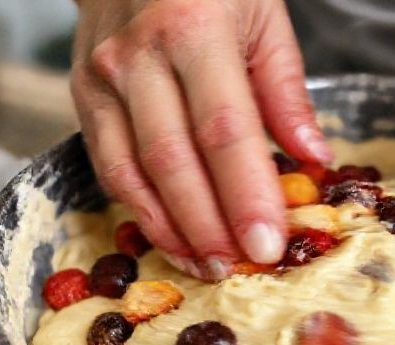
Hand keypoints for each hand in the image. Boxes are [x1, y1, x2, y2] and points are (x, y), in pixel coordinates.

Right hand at [70, 0, 332, 279]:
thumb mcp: (264, 16)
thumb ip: (285, 91)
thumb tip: (313, 158)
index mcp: (195, 28)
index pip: (224, 129)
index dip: (246, 194)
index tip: (267, 244)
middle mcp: (139, 56)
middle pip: (173, 161)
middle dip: (208, 226)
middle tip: (238, 269)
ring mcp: (102, 77)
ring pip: (132, 172)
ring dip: (170, 230)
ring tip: (205, 266)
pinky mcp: (81, 95)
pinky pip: (107, 165)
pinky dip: (139, 209)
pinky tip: (171, 237)